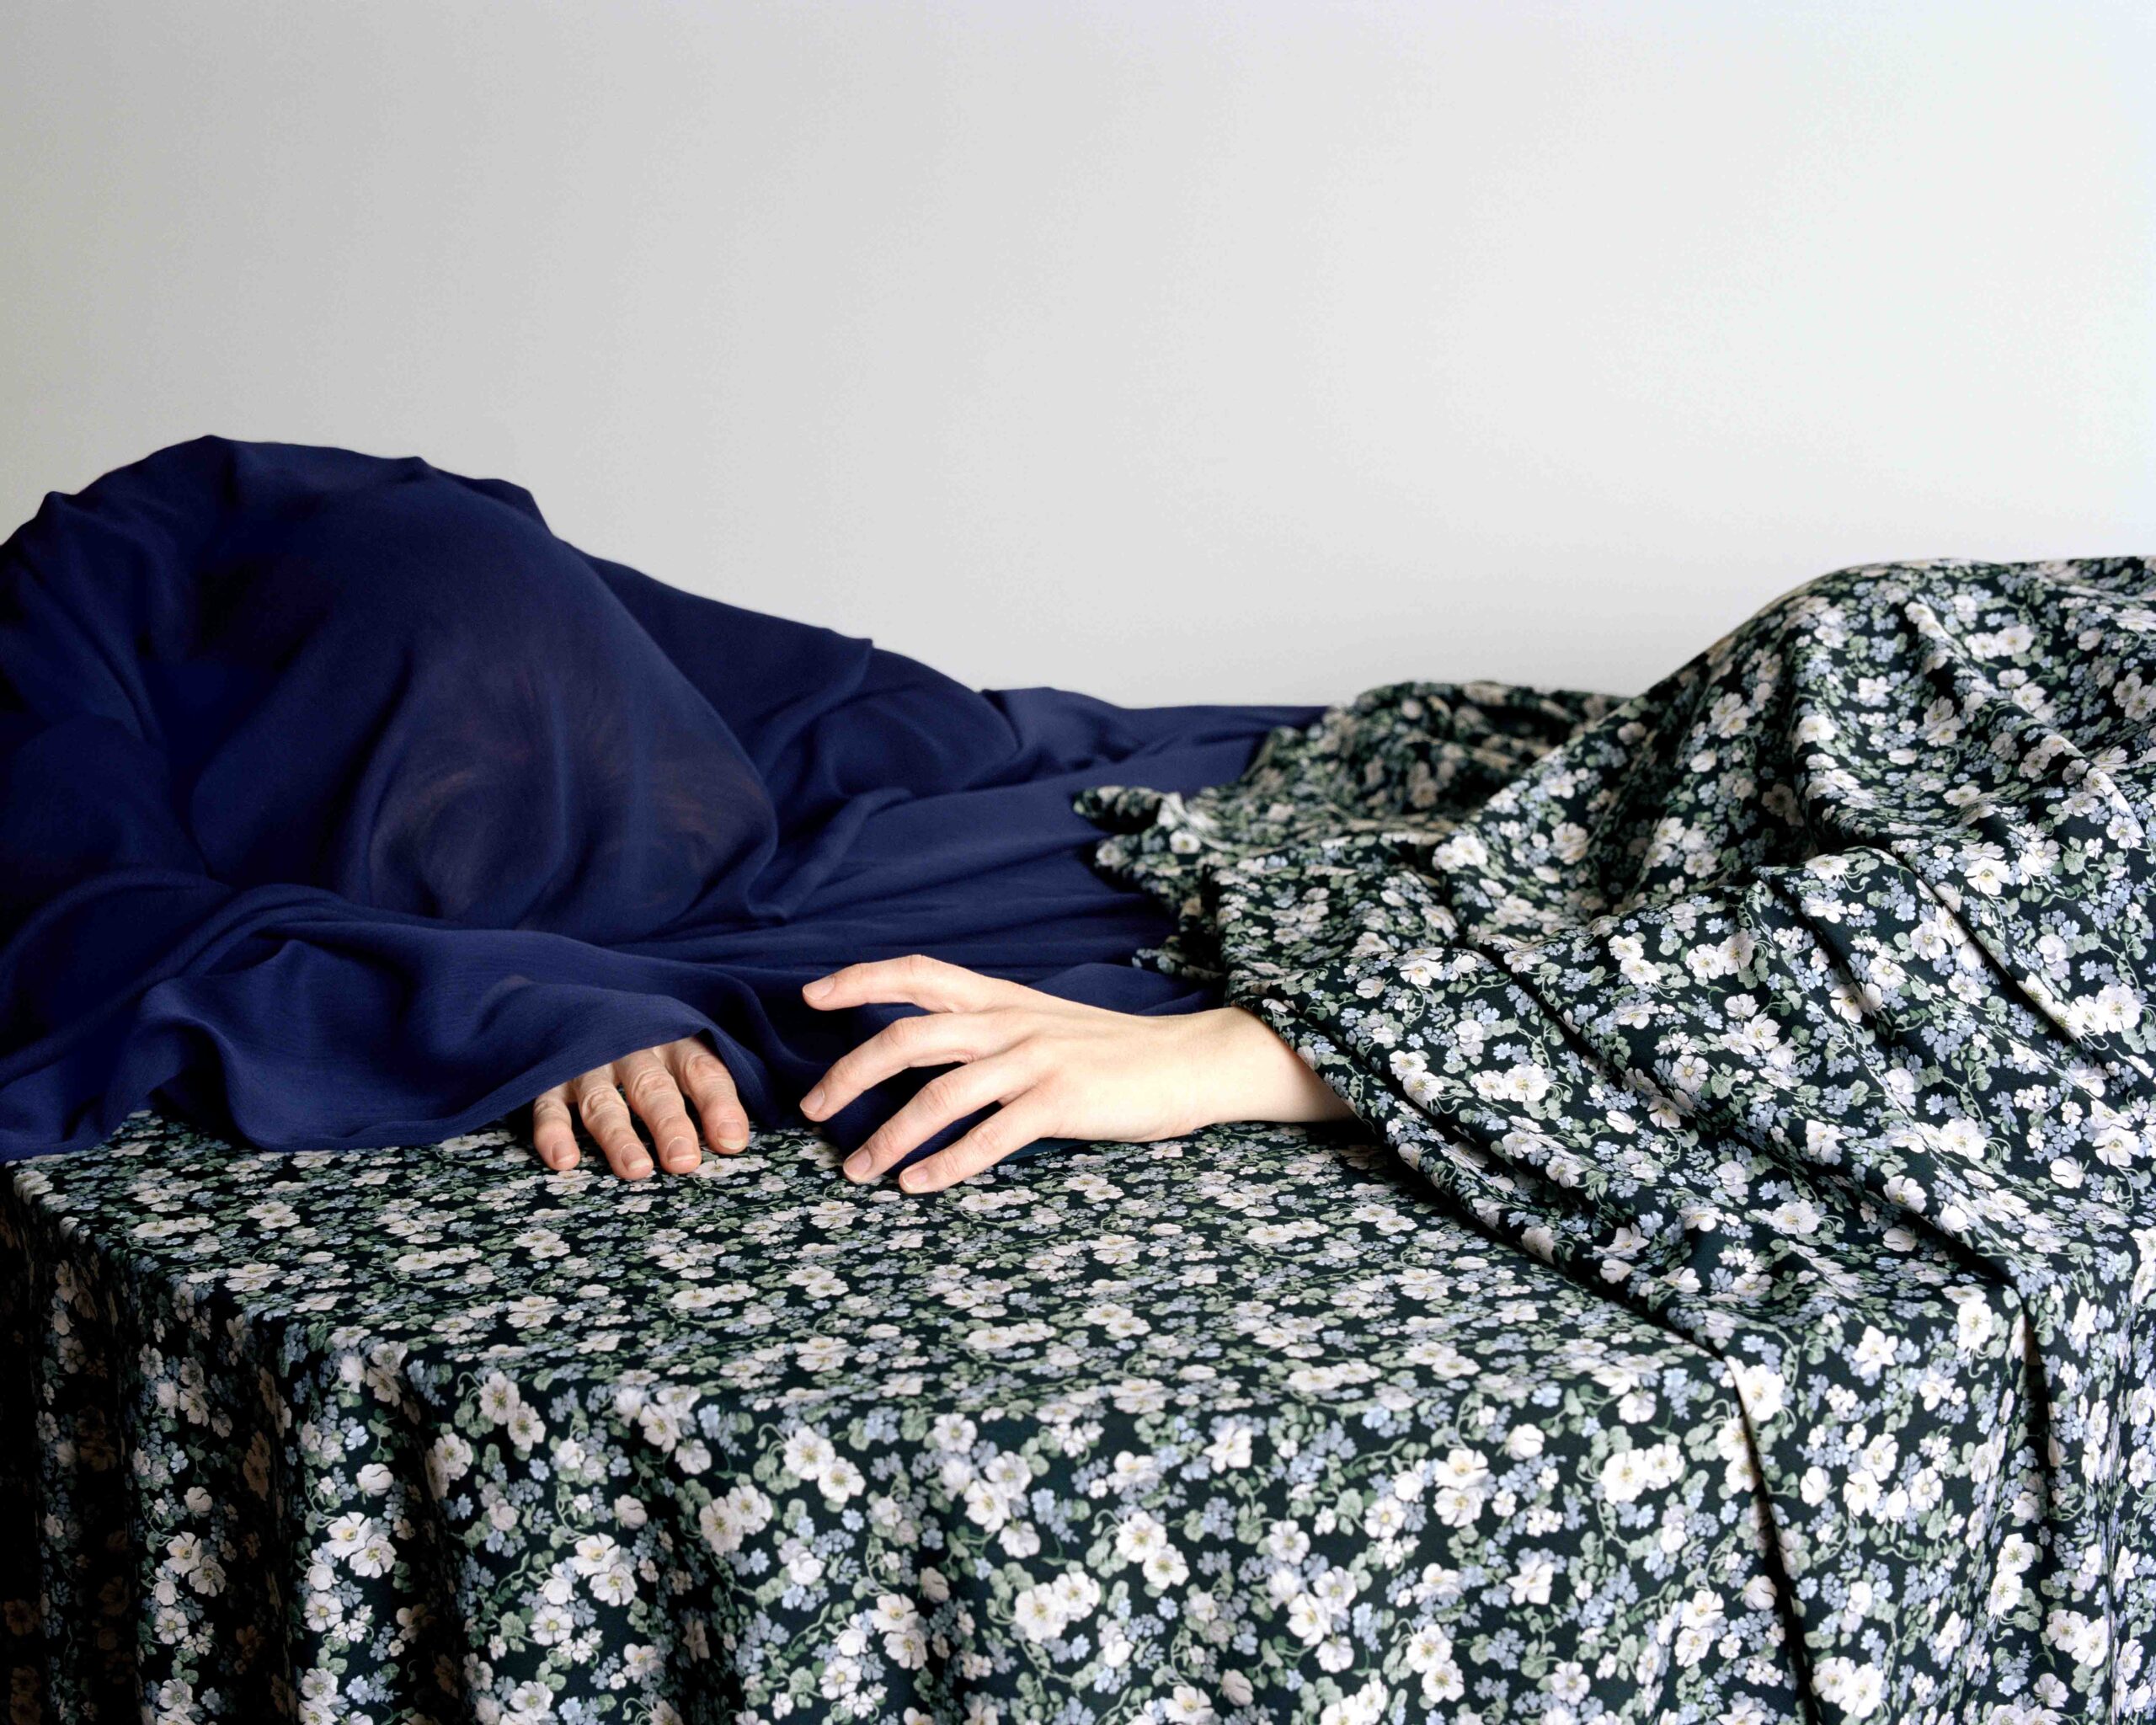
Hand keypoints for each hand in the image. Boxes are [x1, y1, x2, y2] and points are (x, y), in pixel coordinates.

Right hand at [529, 1036, 750, 1177]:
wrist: (582, 1006)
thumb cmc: (650, 1047)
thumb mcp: (684, 1054)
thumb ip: (710, 1092)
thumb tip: (733, 1141)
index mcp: (673, 1040)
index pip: (700, 1070)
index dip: (717, 1104)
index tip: (731, 1142)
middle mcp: (630, 1049)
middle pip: (652, 1087)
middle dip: (669, 1123)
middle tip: (683, 1161)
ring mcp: (587, 1064)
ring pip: (602, 1101)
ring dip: (618, 1136)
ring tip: (636, 1169)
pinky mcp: (549, 1079)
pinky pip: (548, 1107)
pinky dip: (553, 1132)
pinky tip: (565, 1160)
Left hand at [798, 954, 1350, 1191]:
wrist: (1188, 1061)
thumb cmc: (1111, 1052)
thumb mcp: (1043, 1022)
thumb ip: (988, 1030)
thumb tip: (926, 1056)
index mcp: (1001, 998)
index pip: (917, 973)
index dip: (860, 979)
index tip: (811, 995)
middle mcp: (1009, 1022)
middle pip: (908, 1036)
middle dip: (850, 1073)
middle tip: (812, 1109)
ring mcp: (1034, 1061)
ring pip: (939, 1094)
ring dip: (888, 1135)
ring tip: (858, 1169)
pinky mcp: (1059, 1102)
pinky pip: (988, 1136)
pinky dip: (946, 1163)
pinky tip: (919, 1184)